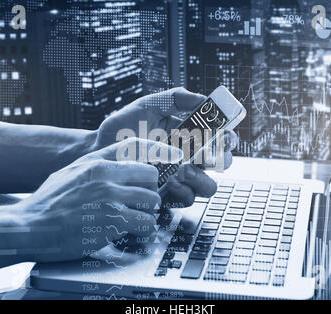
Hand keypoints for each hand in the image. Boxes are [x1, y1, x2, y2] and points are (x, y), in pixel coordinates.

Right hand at [18, 138, 181, 262]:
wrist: (28, 226)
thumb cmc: (48, 202)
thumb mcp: (70, 173)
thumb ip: (95, 165)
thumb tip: (118, 160)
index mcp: (95, 161)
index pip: (137, 147)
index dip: (160, 151)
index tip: (175, 156)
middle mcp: (105, 175)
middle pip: (150, 175)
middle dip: (151, 190)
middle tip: (144, 201)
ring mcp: (110, 197)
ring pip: (152, 199)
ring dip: (148, 212)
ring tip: (137, 218)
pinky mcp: (113, 221)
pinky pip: (146, 222)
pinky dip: (144, 230)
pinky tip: (134, 232)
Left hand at [96, 87, 237, 206]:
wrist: (100, 148)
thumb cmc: (124, 126)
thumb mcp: (150, 105)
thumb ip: (177, 98)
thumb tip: (203, 99)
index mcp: (191, 135)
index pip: (222, 138)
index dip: (229, 138)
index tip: (224, 136)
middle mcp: (190, 157)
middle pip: (223, 164)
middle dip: (220, 160)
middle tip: (204, 154)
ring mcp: (181, 177)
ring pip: (209, 186)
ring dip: (201, 177)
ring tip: (184, 169)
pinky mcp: (168, 194)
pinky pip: (187, 198)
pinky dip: (183, 191)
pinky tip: (169, 180)